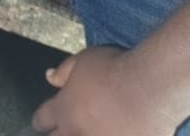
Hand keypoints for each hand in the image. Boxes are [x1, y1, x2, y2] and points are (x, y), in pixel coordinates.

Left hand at [31, 46, 181, 135]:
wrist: (149, 88)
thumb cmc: (114, 69)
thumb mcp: (83, 60)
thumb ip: (64, 71)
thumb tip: (49, 76)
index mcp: (64, 110)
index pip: (41, 119)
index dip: (41, 119)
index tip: (42, 121)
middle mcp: (77, 133)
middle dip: (57, 134)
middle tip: (63, 129)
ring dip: (80, 135)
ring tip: (90, 129)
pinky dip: (109, 135)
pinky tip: (115, 131)